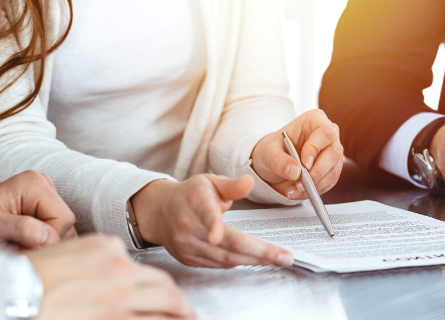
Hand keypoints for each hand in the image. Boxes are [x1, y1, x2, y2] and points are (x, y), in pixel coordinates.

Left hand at [0, 170, 76, 247]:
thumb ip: (22, 230)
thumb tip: (51, 238)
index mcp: (34, 184)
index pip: (63, 219)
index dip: (48, 239)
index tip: (22, 248)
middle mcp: (43, 184)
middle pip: (65, 222)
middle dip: (45, 241)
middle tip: (16, 247)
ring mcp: (43, 192)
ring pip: (61, 227)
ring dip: (42, 241)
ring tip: (16, 242)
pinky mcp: (41, 203)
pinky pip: (54, 226)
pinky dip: (40, 238)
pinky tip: (21, 238)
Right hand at [27, 235, 194, 319]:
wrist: (8, 291)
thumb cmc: (28, 276)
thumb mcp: (68, 251)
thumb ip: (95, 259)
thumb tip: (114, 269)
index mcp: (108, 248)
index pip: (145, 269)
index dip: (158, 286)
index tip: (164, 295)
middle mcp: (121, 269)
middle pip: (165, 287)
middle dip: (180, 303)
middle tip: (188, 314)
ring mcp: (120, 297)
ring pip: (166, 307)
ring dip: (181, 316)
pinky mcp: (114, 319)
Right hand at [131, 175, 293, 267]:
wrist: (159, 212)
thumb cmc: (190, 195)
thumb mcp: (210, 182)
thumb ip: (232, 185)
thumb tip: (250, 181)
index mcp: (195, 202)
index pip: (205, 214)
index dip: (212, 226)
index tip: (216, 236)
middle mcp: (188, 226)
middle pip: (226, 243)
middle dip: (259, 252)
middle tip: (285, 256)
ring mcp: (187, 246)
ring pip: (225, 258)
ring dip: (254, 260)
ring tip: (278, 258)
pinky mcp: (189, 259)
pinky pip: (218, 264)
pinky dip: (240, 262)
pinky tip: (257, 260)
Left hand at [250, 109, 343, 199]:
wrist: (273, 163)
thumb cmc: (272, 149)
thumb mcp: (268, 152)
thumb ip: (279, 160)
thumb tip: (294, 171)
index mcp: (314, 120)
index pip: (325, 132)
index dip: (316, 149)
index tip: (304, 164)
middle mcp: (328, 135)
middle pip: (334, 153)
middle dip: (316, 172)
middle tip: (299, 183)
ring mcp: (332, 152)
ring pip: (333, 170)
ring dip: (314, 184)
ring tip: (294, 190)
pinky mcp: (332, 169)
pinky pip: (330, 182)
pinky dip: (315, 190)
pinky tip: (299, 192)